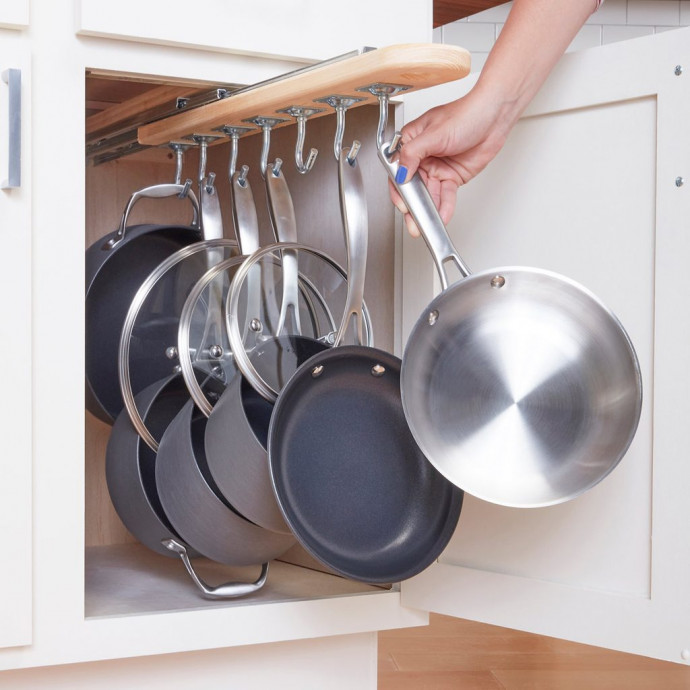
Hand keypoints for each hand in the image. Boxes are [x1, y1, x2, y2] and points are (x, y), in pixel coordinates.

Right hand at [391, 85, 513, 236]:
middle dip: (413, 205)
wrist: (494, 117)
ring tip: (427, 223)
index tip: (402, 202)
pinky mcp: (452, 176)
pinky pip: (446, 195)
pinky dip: (444, 206)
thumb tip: (400, 172)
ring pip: (429, 194)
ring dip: (428, 209)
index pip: (398, 169)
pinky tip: (443, 215)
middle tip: (412, 221)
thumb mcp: (434, 133)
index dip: (399, 188)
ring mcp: (437, 167)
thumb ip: (413, 153)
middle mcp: (423, 156)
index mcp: (412, 141)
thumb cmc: (466, 113)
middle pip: (413, 186)